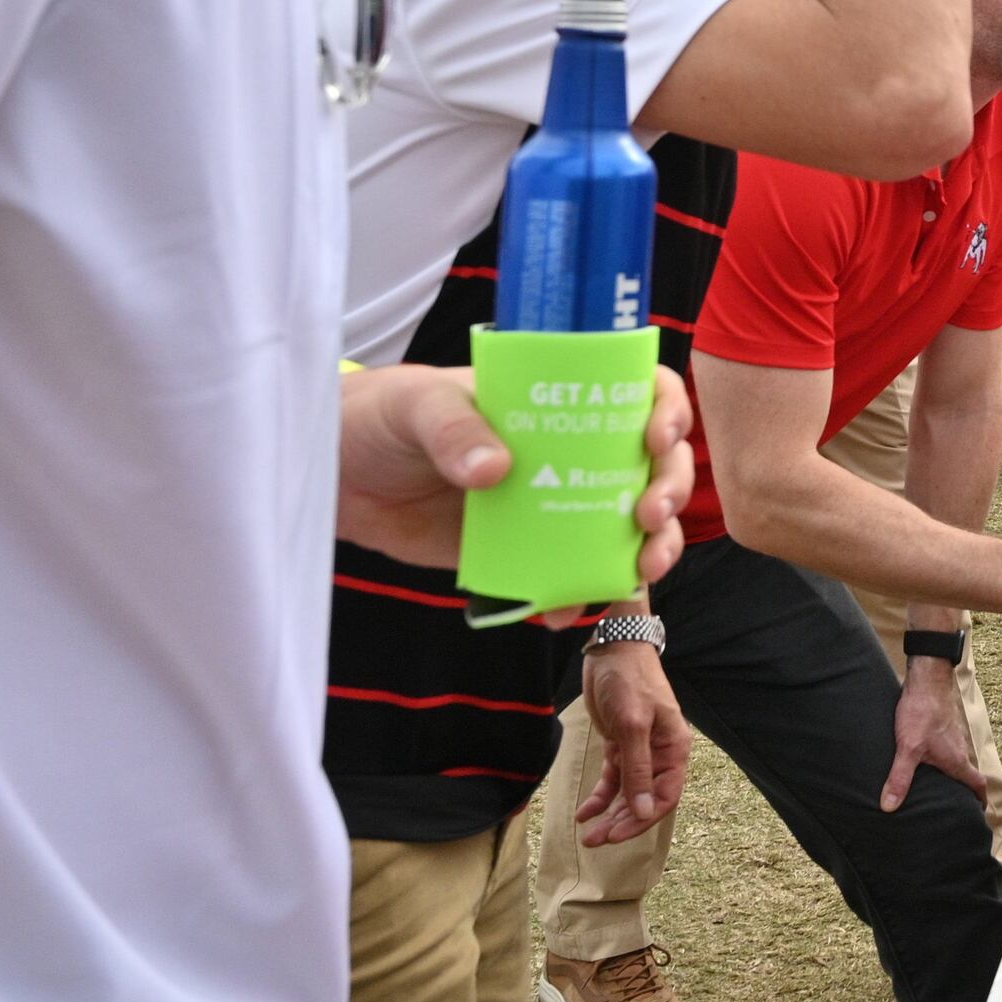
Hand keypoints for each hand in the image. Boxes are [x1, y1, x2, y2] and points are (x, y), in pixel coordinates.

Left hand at [334, 364, 695, 606]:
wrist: (333, 473)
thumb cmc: (378, 416)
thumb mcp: (416, 406)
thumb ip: (453, 428)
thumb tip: (496, 470)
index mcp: (555, 399)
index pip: (634, 392)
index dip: (664, 411)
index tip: (656, 439)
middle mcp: (566, 449)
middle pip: (648, 465)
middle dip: (668, 492)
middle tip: (647, 518)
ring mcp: (547, 502)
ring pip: (624, 526)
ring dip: (647, 550)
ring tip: (637, 571)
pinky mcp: (518, 550)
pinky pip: (566, 575)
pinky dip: (576, 595)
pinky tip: (566, 609)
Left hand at [573, 639, 690, 847]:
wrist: (611, 650)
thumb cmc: (629, 681)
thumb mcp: (633, 724)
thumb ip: (638, 769)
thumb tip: (643, 811)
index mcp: (674, 749)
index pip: (665, 797)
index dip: (643, 819)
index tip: (618, 833)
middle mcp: (660, 754)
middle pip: (645, 800)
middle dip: (622, 823)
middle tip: (596, 841)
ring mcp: (639, 751)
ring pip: (627, 794)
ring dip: (609, 815)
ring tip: (588, 836)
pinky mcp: (620, 745)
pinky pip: (612, 780)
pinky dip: (599, 798)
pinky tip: (584, 813)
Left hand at [881, 658, 980, 811]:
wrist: (927, 679)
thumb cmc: (922, 712)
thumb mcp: (908, 748)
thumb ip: (900, 778)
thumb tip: (889, 807)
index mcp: (957, 760)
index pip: (977, 785)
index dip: (980, 800)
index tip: (978, 813)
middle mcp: (960, 749)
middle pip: (968, 775)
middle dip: (964, 791)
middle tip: (954, 806)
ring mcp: (953, 736)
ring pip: (958, 760)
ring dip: (952, 774)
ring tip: (938, 786)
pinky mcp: (944, 726)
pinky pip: (948, 748)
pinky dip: (943, 758)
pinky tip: (927, 759)